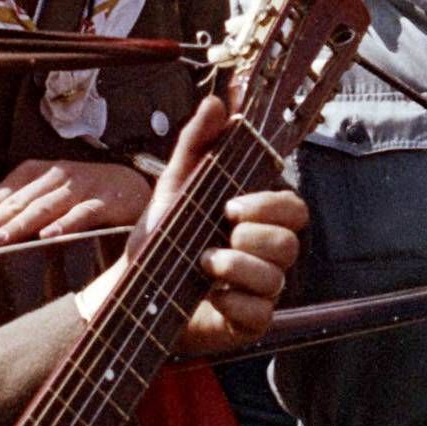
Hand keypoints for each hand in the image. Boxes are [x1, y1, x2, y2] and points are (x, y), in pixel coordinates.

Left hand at [0, 157, 153, 252]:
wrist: (136, 185)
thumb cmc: (85, 196)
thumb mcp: (50, 197)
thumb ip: (23, 212)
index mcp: (34, 173)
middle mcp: (54, 175)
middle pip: (15, 203)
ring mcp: (80, 185)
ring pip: (43, 207)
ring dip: (18, 226)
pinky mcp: (105, 199)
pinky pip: (82, 213)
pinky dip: (65, 225)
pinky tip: (48, 238)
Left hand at [119, 95, 309, 353]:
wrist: (132, 292)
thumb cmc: (161, 240)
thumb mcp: (174, 186)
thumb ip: (196, 143)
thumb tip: (217, 103)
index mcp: (256, 222)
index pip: (294, 209)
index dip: (270, 205)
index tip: (231, 206)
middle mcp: (265, 256)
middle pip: (291, 242)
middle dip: (252, 237)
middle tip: (219, 235)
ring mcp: (261, 290)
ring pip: (276, 277)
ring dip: (235, 267)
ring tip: (202, 264)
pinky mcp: (249, 322)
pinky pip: (259, 311)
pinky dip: (232, 301)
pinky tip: (211, 296)